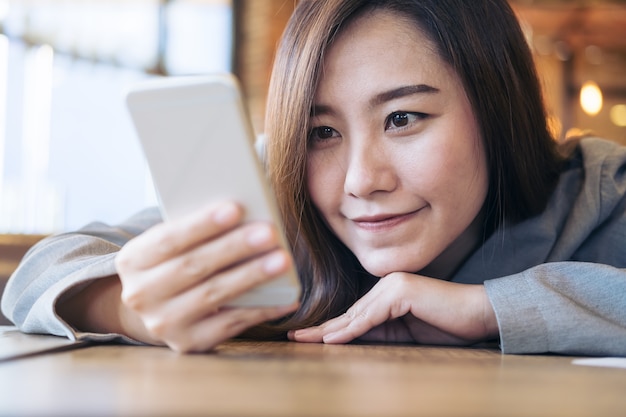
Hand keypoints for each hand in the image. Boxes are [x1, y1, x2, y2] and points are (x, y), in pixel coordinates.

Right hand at [115, 201, 298, 352]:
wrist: (157, 310)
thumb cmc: (175, 263)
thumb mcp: (170, 246)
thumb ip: (195, 230)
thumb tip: (245, 211)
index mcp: (133, 260)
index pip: (168, 239)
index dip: (202, 224)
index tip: (236, 208)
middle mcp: (141, 295)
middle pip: (193, 266)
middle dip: (234, 248)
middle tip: (269, 232)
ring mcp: (163, 323)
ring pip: (214, 295)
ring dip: (251, 276)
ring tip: (282, 260)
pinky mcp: (188, 343)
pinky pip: (231, 324)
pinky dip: (262, 310)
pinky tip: (286, 297)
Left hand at [288, 272, 497, 345]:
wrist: (479, 314)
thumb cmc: (446, 324)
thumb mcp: (406, 333)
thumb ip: (380, 332)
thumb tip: (349, 339)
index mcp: (386, 292)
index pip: (354, 315)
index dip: (330, 328)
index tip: (307, 337)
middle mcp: (386, 284)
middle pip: (349, 313)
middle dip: (321, 328)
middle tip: (294, 336)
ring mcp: (393, 285)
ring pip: (356, 315)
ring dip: (329, 330)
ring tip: (305, 339)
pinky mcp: (401, 291)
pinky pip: (371, 317)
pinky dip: (351, 329)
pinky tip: (332, 339)